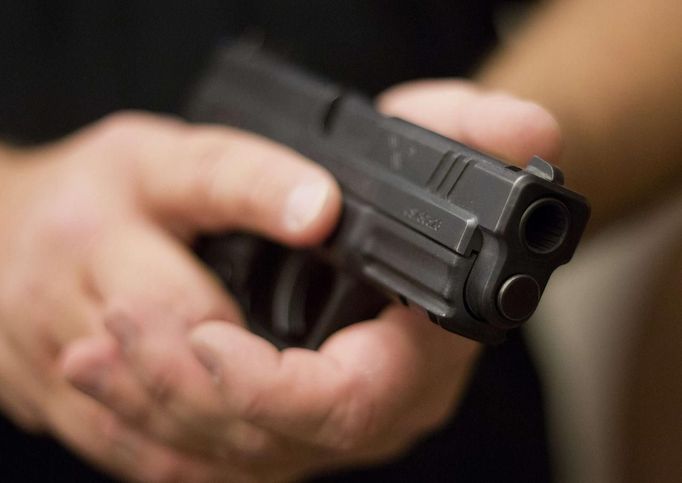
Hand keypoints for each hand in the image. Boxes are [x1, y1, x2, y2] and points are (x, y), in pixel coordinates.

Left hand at [61, 83, 561, 481]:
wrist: (387, 222)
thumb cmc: (406, 181)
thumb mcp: (430, 137)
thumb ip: (475, 131)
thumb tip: (531, 129)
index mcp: (420, 353)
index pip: (354, 403)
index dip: (279, 389)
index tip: (210, 340)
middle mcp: (374, 401)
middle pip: (278, 437)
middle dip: (190, 393)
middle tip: (120, 328)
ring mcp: (325, 420)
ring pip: (234, 448)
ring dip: (155, 402)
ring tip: (92, 350)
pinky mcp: (282, 420)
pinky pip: (213, 442)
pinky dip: (153, 411)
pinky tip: (105, 370)